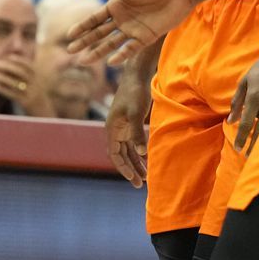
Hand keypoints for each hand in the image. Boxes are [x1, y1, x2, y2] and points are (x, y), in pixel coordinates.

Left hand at [0, 54, 54, 115]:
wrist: (44, 115)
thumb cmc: (35, 97)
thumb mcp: (34, 85)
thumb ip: (25, 74)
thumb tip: (13, 61)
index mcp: (39, 78)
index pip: (30, 66)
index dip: (20, 60)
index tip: (9, 57)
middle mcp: (37, 85)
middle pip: (22, 73)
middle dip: (8, 67)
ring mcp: (32, 95)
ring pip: (15, 84)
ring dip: (2, 77)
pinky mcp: (26, 103)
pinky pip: (12, 94)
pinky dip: (2, 89)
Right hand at [68, 0, 194, 64]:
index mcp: (116, 5)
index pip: (94, 19)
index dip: (82, 27)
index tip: (69, 35)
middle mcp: (122, 19)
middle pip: (99, 33)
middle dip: (85, 42)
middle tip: (71, 51)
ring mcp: (133, 29)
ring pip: (111, 43)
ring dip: (98, 51)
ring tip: (84, 61)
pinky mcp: (146, 37)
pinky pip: (131, 48)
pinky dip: (121, 55)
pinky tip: (111, 62)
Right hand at [107, 65, 151, 186]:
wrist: (137, 75)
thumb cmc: (135, 92)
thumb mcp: (136, 112)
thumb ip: (137, 132)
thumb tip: (142, 151)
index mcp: (112, 128)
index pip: (115, 155)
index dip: (123, 168)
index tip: (133, 180)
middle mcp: (115, 130)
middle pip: (121, 155)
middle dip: (130, 169)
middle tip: (140, 184)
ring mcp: (122, 126)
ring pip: (127, 150)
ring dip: (135, 162)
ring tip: (145, 176)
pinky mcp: (129, 123)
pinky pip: (132, 142)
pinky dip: (138, 152)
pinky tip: (147, 159)